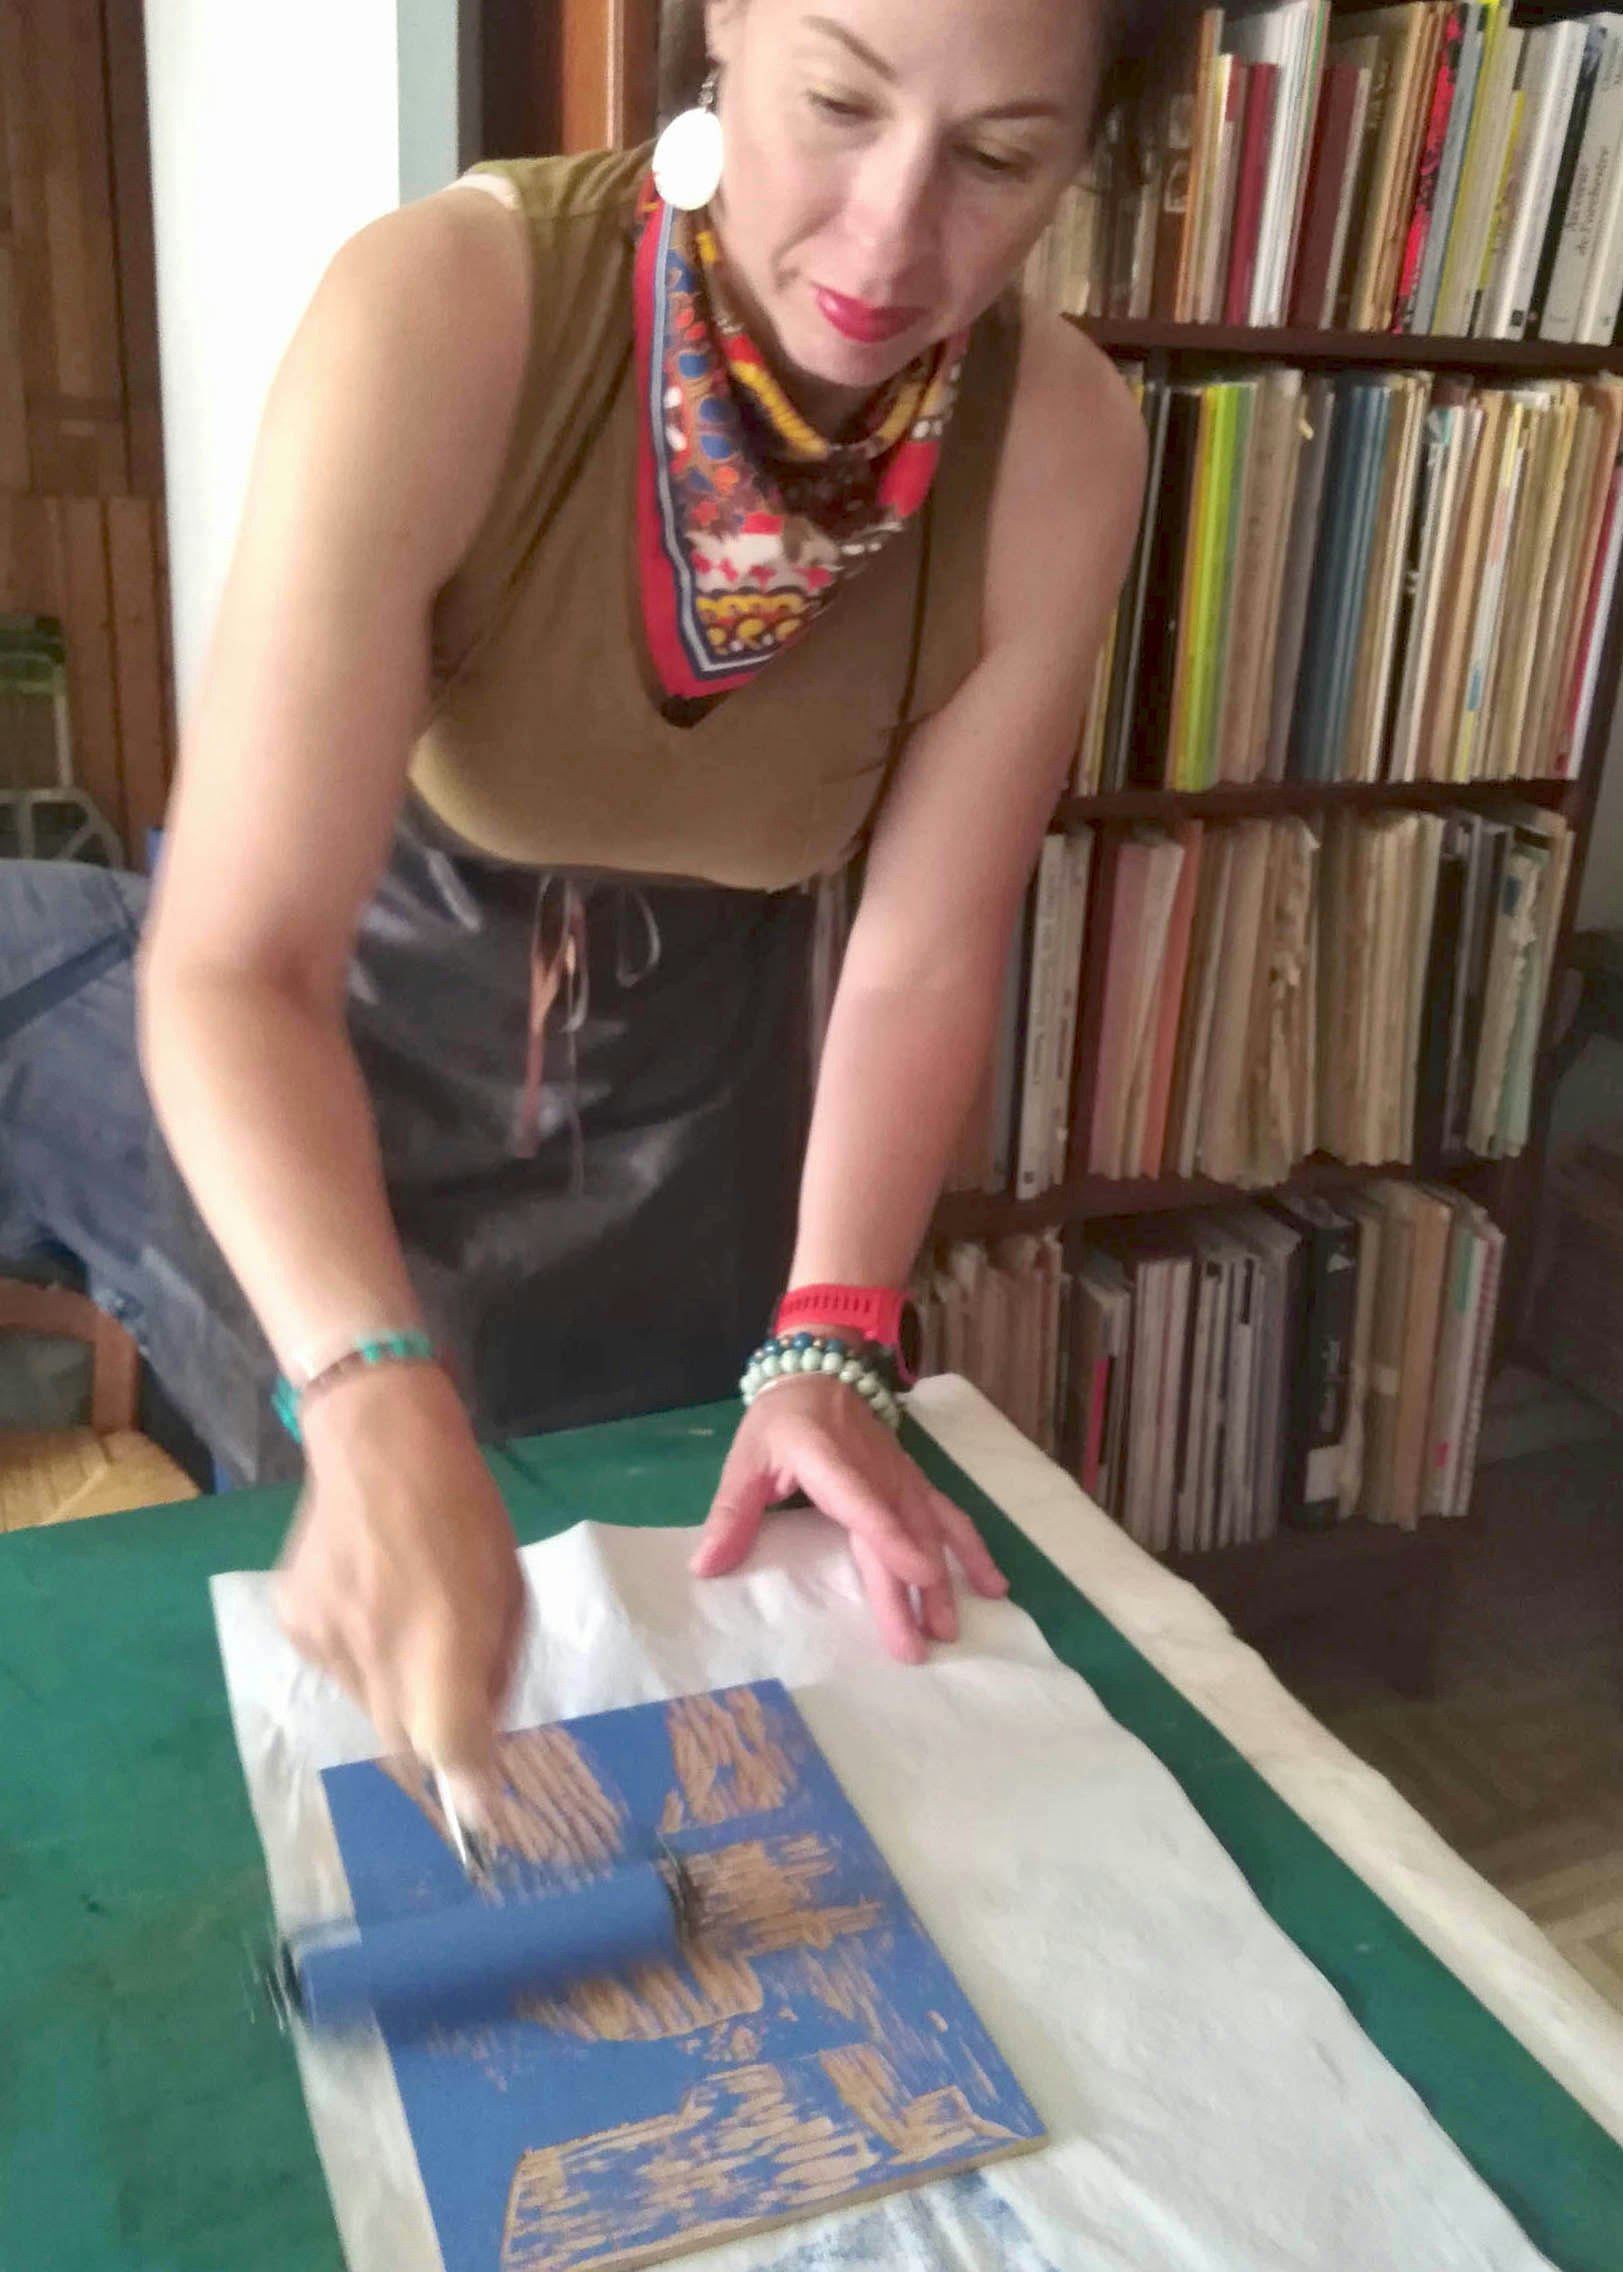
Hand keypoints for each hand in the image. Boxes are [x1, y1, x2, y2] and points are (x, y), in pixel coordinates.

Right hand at [272, 1361, 525, 1785]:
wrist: (378, 1441)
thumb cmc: (466, 1510)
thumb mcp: (508, 1589)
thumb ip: (493, 1668)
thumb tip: (482, 1737)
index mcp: (443, 1636)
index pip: (449, 1744)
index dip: (469, 1786)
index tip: (484, 1818)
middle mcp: (378, 1648)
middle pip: (405, 1739)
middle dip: (432, 1726)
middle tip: (450, 1673)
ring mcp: (325, 1638)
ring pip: (368, 1705)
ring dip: (395, 1685)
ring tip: (407, 1614)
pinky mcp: (294, 1621)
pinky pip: (336, 1667)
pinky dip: (359, 1651)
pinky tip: (370, 1597)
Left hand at [691, 1375, 1007, 1660]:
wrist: (819, 1371)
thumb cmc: (778, 1422)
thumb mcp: (745, 1460)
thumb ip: (731, 1513)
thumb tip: (706, 1568)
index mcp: (828, 1459)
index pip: (862, 1502)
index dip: (890, 1537)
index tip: (919, 1576)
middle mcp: (875, 1470)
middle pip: (899, 1532)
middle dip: (912, 1592)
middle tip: (917, 1649)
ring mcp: (901, 1476)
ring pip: (931, 1529)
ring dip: (944, 1579)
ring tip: (950, 1629)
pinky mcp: (913, 1483)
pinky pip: (948, 1517)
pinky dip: (971, 1549)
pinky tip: (992, 1584)